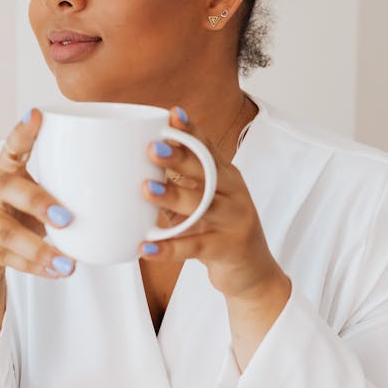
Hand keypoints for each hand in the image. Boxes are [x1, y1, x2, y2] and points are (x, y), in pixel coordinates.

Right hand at [0, 108, 75, 288]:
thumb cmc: (14, 219)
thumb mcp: (31, 201)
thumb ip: (58, 194)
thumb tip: (117, 198)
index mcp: (3, 169)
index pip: (12, 145)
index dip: (24, 131)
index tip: (38, 114)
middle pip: (7, 189)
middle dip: (38, 202)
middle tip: (67, 219)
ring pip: (5, 232)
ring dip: (40, 249)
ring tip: (68, 264)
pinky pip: (2, 257)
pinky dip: (32, 267)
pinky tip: (54, 271)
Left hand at [139, 107, 288, 305]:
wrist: (253, 273)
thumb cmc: (219, 232)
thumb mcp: (204, 204)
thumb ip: (179, 187)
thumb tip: (135, 170)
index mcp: (227, 178)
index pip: (209, 149)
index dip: (191, 131)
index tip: (172, 114)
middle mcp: (234, 194)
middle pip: (207, 172)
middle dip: (179, 157)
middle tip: (151, 148)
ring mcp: (234, 221)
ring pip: (202, 206)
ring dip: (173, 196)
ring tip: (146, 189)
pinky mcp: (228, 249)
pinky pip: (195, 246)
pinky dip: (170, 248)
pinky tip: (147, 247)